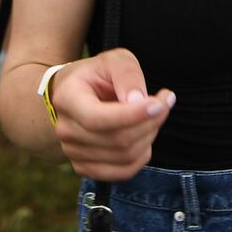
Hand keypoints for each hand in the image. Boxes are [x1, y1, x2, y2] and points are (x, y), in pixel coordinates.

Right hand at [46, 47, 175, 180]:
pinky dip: (143, 155)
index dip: (132, 115)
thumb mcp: (113, 60)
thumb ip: (126, 74)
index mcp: (67, 99)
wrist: (75, 94)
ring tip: (154, 115)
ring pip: (124, 156)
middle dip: (150, 122)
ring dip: (150, 135)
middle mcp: (66, 130)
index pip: (98, 118)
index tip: (160, 103)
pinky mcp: (85, 167)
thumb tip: (138, 101)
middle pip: (117, 139)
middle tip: (165, 102)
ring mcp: (73, 152)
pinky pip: (123, 172)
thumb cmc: (97, 74)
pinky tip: (145, 135)